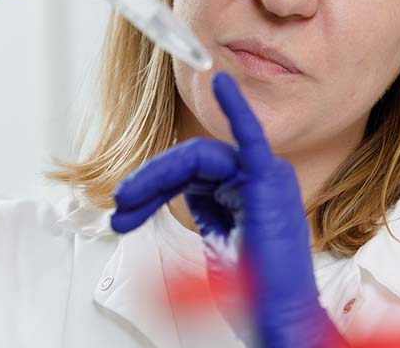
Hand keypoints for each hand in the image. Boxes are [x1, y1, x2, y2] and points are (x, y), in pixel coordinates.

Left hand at [111, 71, 346, 347]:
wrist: (279, 317)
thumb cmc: (254, 287)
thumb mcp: (219, 240)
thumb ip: (205, 206)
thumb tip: (183, 188)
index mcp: (243, 189)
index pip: (190, 173)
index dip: (153, 188)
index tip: (124, 213)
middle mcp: (252, 176)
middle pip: (190, 162)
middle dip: (150, 182)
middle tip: (119, 205)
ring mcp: (261, 175)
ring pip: (199, 156)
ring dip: (158, 176)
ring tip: (129, 199)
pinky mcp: (267, 180)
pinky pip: (251, 137)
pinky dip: (236, 108)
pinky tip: (221, 82)